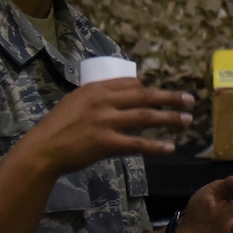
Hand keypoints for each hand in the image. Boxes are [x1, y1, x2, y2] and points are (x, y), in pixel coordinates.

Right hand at [21, 78, 194, 175]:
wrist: (42, 149)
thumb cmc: (57, 127)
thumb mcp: (75, 103)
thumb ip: (97, 99)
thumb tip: (120, 100)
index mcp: (95, 89)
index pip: (131, 83)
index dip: (149, 88)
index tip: (162, 93)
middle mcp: (103, 101)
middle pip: (145, 96)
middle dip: (170, 97)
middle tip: (190, 100)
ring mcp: (105, 121)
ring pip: (145, 117)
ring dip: (170, 118)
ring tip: (187, 120)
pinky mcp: (106, 142)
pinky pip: (137, 143)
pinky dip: (155, 146)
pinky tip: (170, 148)